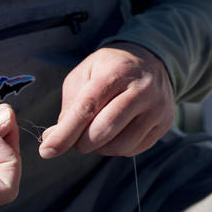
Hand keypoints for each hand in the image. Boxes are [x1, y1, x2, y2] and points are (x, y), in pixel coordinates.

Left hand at [38, 43, 173, 159]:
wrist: (152, 60)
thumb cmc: (111, 69)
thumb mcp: (84, 75)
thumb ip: (69, 107)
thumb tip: (54, 139)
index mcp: (117, 72)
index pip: (87, 108)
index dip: (65, 133)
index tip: (46, 150)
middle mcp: (142, 89)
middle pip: (104, 130)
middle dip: (81, 142)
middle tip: (76, 138)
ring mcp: (157, 107)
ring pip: (119, 145)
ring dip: (100, 147)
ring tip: (97, 132)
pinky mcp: (165, 123)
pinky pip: (133, 149)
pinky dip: (117, 148)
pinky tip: (116, 132)